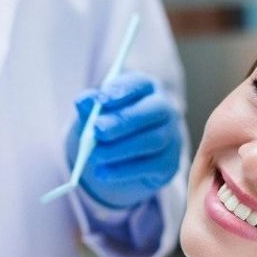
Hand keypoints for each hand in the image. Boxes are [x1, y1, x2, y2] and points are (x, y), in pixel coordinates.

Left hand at [67, 71, 181, 207]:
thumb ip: (90, 106)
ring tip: (95, 155)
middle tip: (97, 130)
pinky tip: (103, 173)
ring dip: (121, 149)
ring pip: (153, 140)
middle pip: (153, 111)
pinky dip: (124, 171)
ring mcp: (172, 137)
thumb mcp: (97, 113)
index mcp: (147, 89)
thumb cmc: (112, 127)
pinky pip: (151, 167)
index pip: (140, 84)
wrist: (127, 158)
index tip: (101, 100)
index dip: (122, 90)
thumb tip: (83, 102)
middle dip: (123, 121)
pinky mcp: (170, 163)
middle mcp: (166, 110)